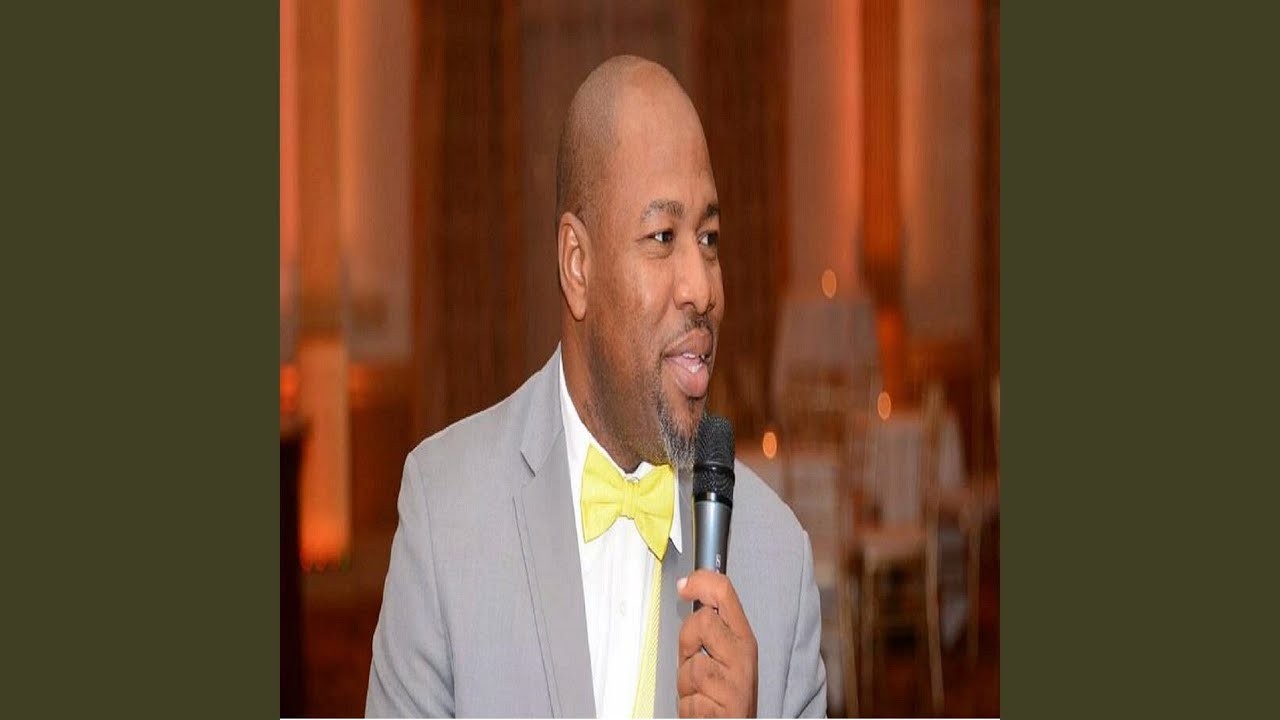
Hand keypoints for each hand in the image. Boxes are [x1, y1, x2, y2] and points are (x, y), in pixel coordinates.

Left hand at [676, 570, 757, 717]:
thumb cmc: (726, 692)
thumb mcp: (724, 652)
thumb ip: (711, 626)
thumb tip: (688, 589)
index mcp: (743, 638)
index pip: (725, 593)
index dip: (701, 581)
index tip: (685, 586)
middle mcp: (743, 657)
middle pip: (703, 621)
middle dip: (687, 642)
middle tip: (694, 660)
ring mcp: (734, 684)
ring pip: (691, 665)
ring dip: (685, 682)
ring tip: (700, 691)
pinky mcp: (723, 709)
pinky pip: (689, 698)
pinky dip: (689, 706)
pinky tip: (703, 707)